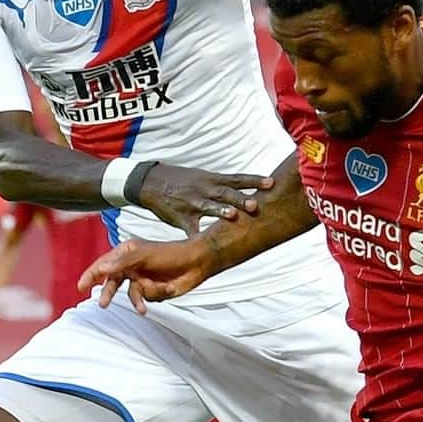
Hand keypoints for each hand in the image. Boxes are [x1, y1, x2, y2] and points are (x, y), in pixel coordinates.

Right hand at [78, 237, 213, 312]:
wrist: (195, 263)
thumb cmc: (170, 253)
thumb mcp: (143, 256)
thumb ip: (121, 263)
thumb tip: (101, 268)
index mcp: (126, 253)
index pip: (104, 264)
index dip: (92, 275)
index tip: (80, 286)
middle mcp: (132, 266)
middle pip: (113, 282)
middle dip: (109, 293)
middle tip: (102, 304)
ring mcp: (142, 279)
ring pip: (132, 294)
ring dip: (139, 299)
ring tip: (142, 309)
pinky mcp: (153, 290)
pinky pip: (147, 298)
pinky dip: (157, 295)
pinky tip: (167, 288)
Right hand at [138, 164, 274, 236]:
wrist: (151, 183)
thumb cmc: (182, 181)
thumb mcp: (204, 177)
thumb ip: (225, 186)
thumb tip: (250, 190)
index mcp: (213, 180)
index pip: (238, 179)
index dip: (254, 181)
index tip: (271, 183)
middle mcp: (204, 190)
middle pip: (226, 193)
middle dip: (240, 199)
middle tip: (255, 205)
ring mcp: (192, 203)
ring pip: (209, 207)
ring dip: (221, 211)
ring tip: (233, 216)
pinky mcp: (181, 217)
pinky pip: (189, 228)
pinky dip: (195, 236)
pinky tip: (202, 244)